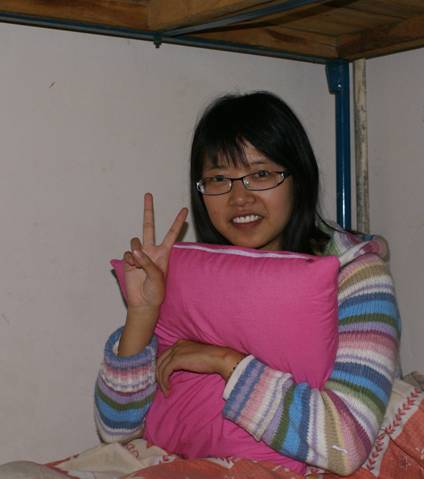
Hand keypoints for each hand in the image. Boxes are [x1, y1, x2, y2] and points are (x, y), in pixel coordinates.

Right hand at [117, 193, 186, 356]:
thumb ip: (148, 263)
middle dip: (148, 210)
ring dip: (136, 251)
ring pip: (135, 241)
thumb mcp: (158, 278)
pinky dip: (130, 261)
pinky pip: (127, 254)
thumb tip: (136, 252)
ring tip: (139, 265)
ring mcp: (139, 254)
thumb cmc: (156, 291)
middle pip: (149, 226)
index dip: (177, 222)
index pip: (172, 233)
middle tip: (148, 194)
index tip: (185, 209)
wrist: (143, 302)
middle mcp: (151, 250)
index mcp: (163, 253)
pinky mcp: (129, 259)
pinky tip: (133, 269)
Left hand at [156, 340, 244, 394]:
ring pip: (160, 367)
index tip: (163, 380)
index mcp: (180, 344)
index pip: (164, 355)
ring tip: (166, 392)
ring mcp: (176, 351)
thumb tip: (176, 369)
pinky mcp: (177, 359)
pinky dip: (164, 382)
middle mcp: (176, 345)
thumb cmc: (210, 360)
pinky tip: (168, 390)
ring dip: (161, 381)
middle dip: (158, 375)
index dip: (161, 368)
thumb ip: (184, 360)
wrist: (218, 358)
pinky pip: (164, 372)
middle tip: (161, 387)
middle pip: (159, 360)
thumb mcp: (193, 358)